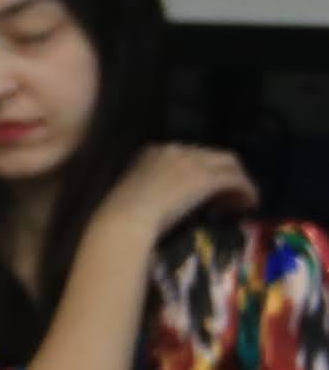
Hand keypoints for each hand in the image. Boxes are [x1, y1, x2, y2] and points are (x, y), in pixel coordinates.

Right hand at [108, 145, 258, 253]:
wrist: (125, 220)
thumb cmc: (122, 214)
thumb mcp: (137, 191)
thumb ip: (155, 187)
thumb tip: (172, 200)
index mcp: (152, 151)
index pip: (190, 154)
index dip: (202, 170)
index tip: (205, 191)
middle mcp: (175, 150)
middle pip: (213, 155)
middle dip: (225, 173)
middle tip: (229, 196)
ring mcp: (192, 162)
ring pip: (229, 164)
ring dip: (239, 181)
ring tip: (242, 202)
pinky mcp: (206, 178)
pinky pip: (237, 180)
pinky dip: (247, 191)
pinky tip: (249, 204)